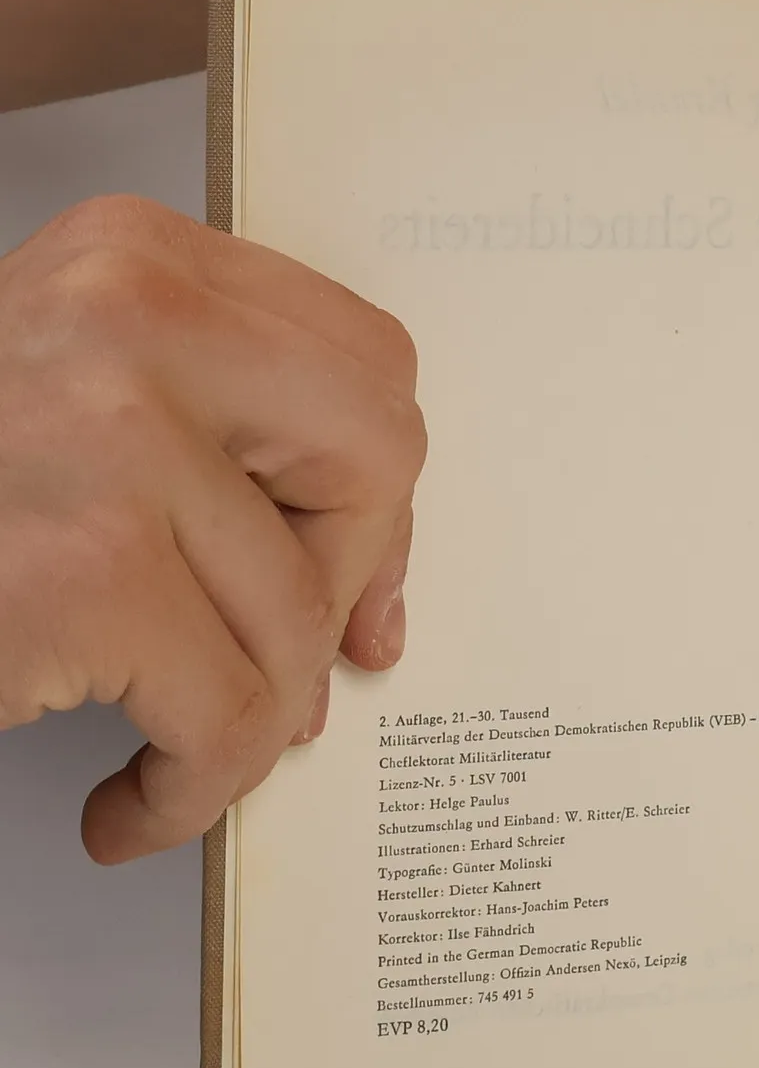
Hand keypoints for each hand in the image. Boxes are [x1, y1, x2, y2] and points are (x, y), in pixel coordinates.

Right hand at [0, 197, 424, 861]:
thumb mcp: (70, 413)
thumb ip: (215, 458)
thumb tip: (364, 608)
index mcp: (137, 263)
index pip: (366, 367)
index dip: (375, 493)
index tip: (352, 572)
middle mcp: (130, 319)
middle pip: (378, 458)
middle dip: (345, 583)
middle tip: (284, 664)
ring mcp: (108, 440)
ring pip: (300, 614)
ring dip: (250, 716)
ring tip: (178, 750)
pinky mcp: (84, 571)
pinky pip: (232, 716)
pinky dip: (192, 790)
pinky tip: (130, 804)